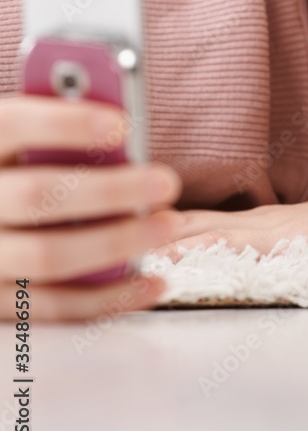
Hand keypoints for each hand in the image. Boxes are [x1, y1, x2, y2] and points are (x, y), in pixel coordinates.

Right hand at [0, 95, 183, 321]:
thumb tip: (123, 138)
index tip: (121, 124)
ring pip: (47, 256)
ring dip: (116, 242)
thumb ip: (61, 136)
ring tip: (167, 225)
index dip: (65, 123)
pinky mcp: (0, 303)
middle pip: (36, 196)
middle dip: (107, 189)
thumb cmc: (26, 171)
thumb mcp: (28, 144)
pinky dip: (109, 298)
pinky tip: (154, 282)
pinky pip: (56, 307)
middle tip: (166, 182)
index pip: (12, 125)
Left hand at [149, 169, 307, 263]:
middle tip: (120, 225)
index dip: (184, 226)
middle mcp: (287, 223)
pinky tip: (185, 252)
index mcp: (295, 225)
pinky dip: (214, 246)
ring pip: (222, 231)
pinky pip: (251, 244)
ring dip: (177, 236)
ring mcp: (297, 227)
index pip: (225, 226)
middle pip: (212, 224)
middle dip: (165, 229)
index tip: (147, 225)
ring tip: (134, 237)